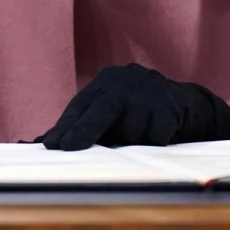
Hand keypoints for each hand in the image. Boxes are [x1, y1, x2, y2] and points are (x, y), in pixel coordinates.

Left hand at [37, 63, 229, 150]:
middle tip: (66, 149)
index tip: (50, 145)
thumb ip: (82, 127)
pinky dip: (155, 141)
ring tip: (139, 137)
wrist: (189, 105)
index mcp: (107, 80)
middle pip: (102, 108)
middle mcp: (127, 80)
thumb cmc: (138, 114)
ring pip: (131, 129)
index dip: (66, 125)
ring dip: (131, 141)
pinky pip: (157, 135)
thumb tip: (41, 143)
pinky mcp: (173, 105)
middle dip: (83, 130)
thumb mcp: (111, 114)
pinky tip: (160, 134)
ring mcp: (151, 90)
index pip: (81, 104)